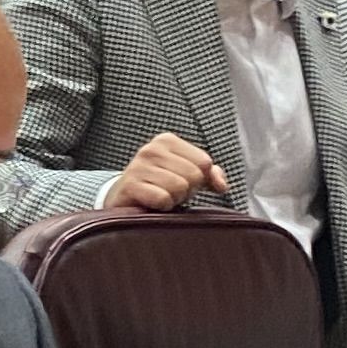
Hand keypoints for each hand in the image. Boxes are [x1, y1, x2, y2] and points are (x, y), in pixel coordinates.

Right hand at [107, 133, 228, 212]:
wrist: (124, 198)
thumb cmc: (159, 185)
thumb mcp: (186, 174)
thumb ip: (210, 174)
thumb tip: (222, 185)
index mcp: (167, 141)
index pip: (204, 162)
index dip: (200, 179)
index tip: (182, 181)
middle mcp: (151, 149)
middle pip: (194, 175)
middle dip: (187, 190)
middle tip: (171, 192)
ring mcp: (138, 166)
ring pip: (179, 187)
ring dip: (174, 199)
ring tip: (161, 196)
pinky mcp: (130, 185)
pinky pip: (163, 199)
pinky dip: (162, 206)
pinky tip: (152, 204)